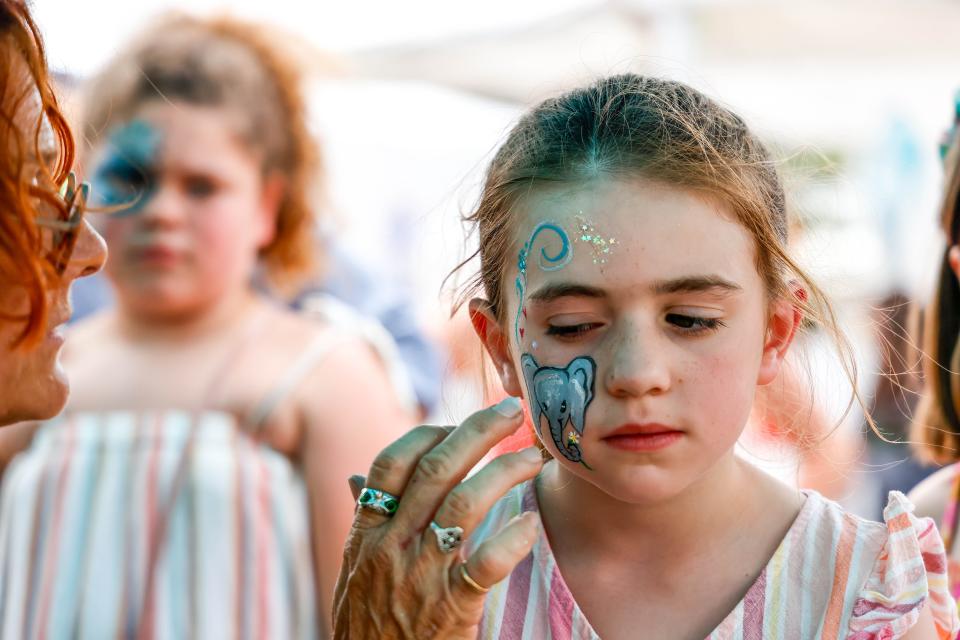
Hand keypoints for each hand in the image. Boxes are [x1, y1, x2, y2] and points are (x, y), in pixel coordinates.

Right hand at [333, 398, 543, 638]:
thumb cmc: (365, 622)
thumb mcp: (353, 569)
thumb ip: (364, 521)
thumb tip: (355, 478)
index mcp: (368, 532)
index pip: (391, 464)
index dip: (427, 435)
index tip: (457, 426)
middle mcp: (392, 545)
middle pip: (435, 470)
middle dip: (476, 432)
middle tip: (511, 411)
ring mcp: (421, 576)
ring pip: (463, 504)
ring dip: (503, 473)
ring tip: (532, 458)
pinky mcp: (451, 607)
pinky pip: (487, 563)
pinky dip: (512, 539)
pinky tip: (531, 523)